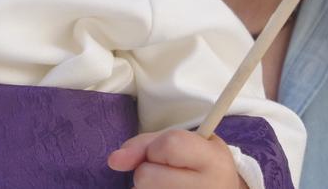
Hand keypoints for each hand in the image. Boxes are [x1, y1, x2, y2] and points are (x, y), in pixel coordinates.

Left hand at [107, 129, 246, 187]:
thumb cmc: (199, 164)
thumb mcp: (186, 142)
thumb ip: (147, 144)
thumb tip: (114, 160)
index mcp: (213, 161)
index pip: (170, 144)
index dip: (157, 147)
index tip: (165, 152)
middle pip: (146, 176)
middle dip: (147, 170)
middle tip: (168, 172)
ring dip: (146, 188)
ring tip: (169, 185)